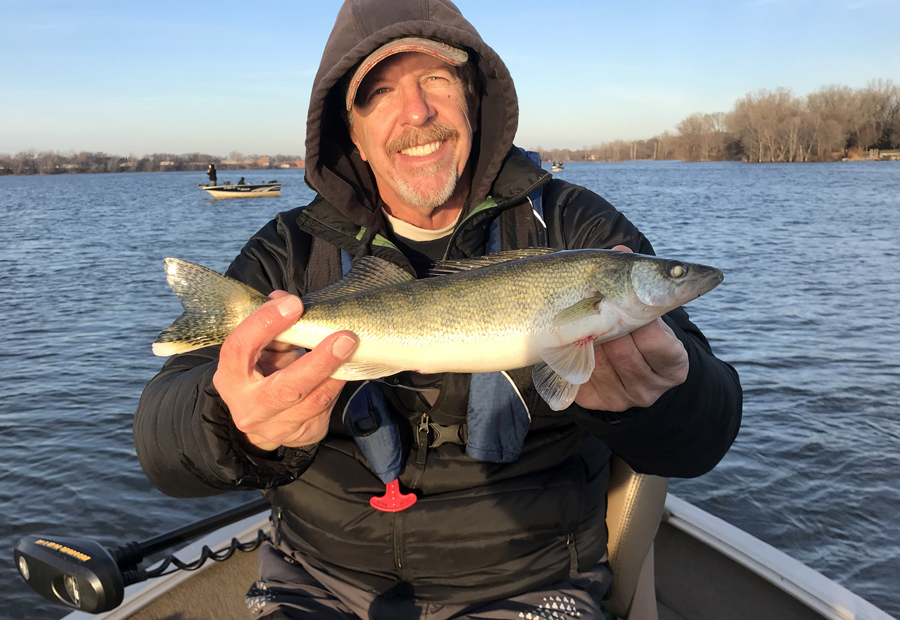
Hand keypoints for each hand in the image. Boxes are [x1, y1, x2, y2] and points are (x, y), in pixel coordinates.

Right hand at [212, 291, 357, 450]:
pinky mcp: (303, 435)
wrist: (260, 420)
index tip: (294, 304)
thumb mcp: (257, 351)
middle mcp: (251, 408)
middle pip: (287, 387)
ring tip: (352, 348)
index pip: (241, 349)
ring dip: (338, 372)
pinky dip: (339, 384)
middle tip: (345, 338)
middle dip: (319, 362)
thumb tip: (285, 299)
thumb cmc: (258, 373)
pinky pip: (328, 407)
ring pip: (315, 400)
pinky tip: (348, 367)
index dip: (265, 324)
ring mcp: (277, 427)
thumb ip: (272, 328)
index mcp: (231, 378)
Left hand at [573, 246, 688, 411]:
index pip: (660, 344)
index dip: (646, 322)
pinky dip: (572, 352)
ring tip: (586, 322)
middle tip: (601, 307)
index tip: (632, 300)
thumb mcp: (647, 313)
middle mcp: (649, 389)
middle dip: (609, 324)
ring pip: (597, 361)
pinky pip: (576, 374)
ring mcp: (620, 398)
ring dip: (587, 336)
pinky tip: (575, 341)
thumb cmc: (640, 332)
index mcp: (673, 366)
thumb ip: (637, 284)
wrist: (632, 373)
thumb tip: (622, 250)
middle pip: (623, 352)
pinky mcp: (592, 401)